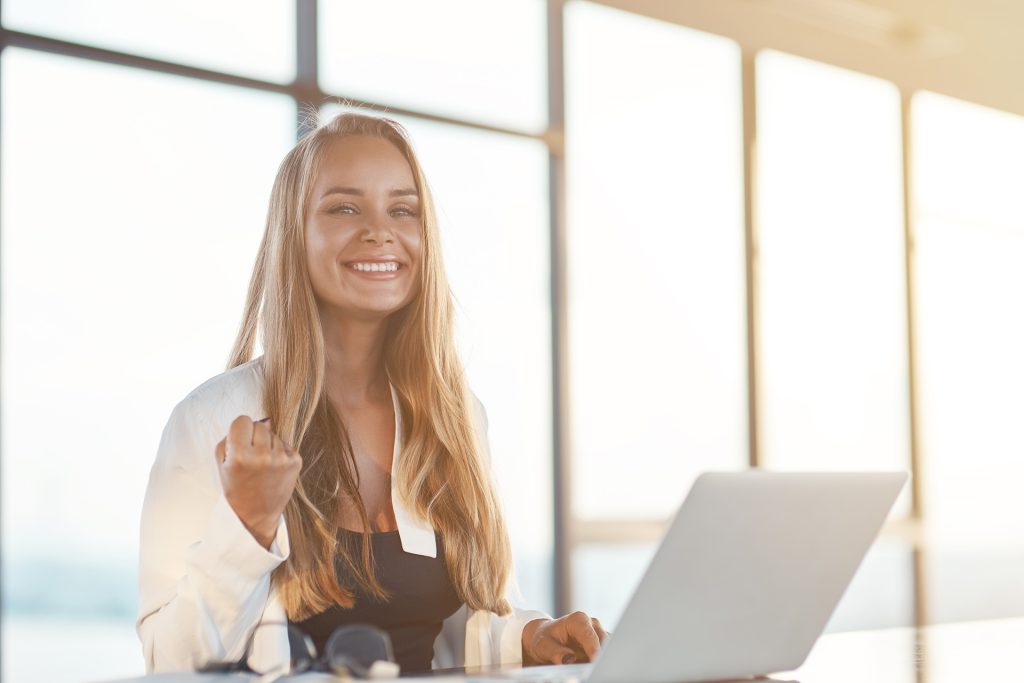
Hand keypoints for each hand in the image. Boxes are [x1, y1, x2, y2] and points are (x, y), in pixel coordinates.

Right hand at [215, 416, 301, 548]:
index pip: (242, 420)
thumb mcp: (222, 463)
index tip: (238, 442)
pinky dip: (278, 452)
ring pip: (273, 433)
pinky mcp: (296, 462)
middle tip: (250, 455)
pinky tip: (272, 468)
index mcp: (240, 457)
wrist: (256, 514)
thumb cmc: (235, 486)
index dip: (239, 429)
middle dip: (253, 436)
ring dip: (267, 444)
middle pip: (260, 424)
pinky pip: (285, 444)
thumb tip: (264, 420)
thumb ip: (232, 436)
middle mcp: (263, 457)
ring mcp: (282, 460)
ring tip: (261, 463)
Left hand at [521, 612, 607, 665]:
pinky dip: (603, 664)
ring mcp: (599, 634)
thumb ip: (555, 652)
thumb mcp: (543, 646)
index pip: (590, 636)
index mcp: (578, 620)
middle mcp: (592, 625)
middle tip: (597, 671)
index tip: (595, 663)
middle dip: (602, 657)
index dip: (594, 651)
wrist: (546, 639)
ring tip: (596, 672)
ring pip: (609, 650)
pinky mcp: (602, 645)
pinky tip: (596, 671)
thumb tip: (569, 659)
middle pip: (604, 643)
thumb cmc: (544, 640)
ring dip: (604, 661)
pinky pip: (607, 655)